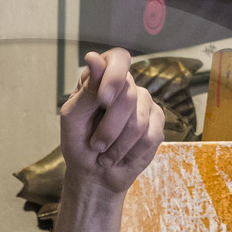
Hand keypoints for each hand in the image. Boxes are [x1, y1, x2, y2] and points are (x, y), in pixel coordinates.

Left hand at [59, 49, 164, 196]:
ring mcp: (145, 103)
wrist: (94, 174)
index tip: (104, 100)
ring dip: (117, 145)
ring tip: (105, 155)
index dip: (114, 76)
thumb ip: (87, 90)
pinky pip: (150, 136)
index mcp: (102, 77)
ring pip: (138, 121)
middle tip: (96, 145)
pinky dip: (130, 153)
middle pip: (128, 96)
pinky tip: (121, 156)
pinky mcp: (157, 123)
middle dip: (109, 128)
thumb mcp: (74, 117)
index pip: (118, 59)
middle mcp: (126, 86)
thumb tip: (94, 57)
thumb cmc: (79, 144)